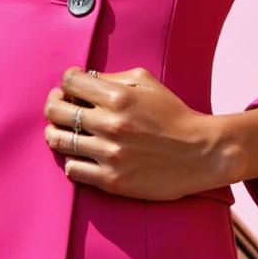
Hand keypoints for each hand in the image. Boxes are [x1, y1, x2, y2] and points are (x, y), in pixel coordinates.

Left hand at [45, 71, 257, 201]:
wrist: (202, 153)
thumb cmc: (174, 116)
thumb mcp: (147, 83)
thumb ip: (112, 78)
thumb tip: (81, 80)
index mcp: (118, 96)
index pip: (69, 81)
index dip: (66, 83)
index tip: (70, 89)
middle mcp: (111, 124)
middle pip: (55, 110)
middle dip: (54, 105)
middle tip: (61, 108)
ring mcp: (110, 154)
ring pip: (58, 140)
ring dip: (56, 133)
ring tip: (63, 132)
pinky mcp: (112, 180)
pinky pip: (72, 169)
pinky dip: (72, 160)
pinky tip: (82, 155)